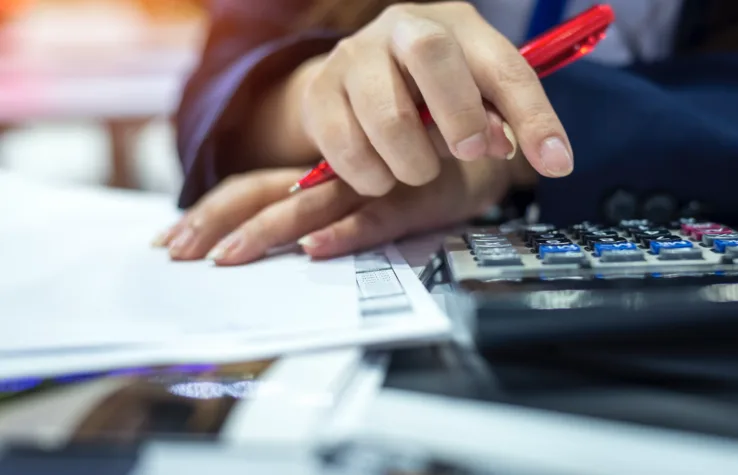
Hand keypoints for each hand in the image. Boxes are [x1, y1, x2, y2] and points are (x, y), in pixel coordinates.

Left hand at [154, 156, 523, 263]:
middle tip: (179, 254)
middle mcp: (337, 174)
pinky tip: (316, 249)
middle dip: (218, 222)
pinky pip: (376, 218)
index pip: (252, 186)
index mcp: (318, 171)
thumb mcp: (365, 187)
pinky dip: (345, 233)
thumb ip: (327, 206)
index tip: (173, 240)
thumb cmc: (418, 170)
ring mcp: (373, 186)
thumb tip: (283, 244)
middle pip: (264, 192)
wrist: (484, 147)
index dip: (212, 210)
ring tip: (229, 258)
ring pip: (311, 205)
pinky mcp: (413, 200)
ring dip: (269, 231)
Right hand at [256, 1, 572, 194]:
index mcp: (457, 26)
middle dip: (458, 115)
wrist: (356, 84)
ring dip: (412, 163)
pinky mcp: (318, 92)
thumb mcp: (475, 100)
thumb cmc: (429, 94)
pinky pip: (346, 148)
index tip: (556, 163)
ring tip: (417, 168)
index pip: (505, 66)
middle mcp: (403, 27)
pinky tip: (381, 173)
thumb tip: (518, 150)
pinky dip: (372, 176)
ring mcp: (354, 55)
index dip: (535, 117)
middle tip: (465, 153)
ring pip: (386, 115)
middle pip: (431, 54)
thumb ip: (501, 123)